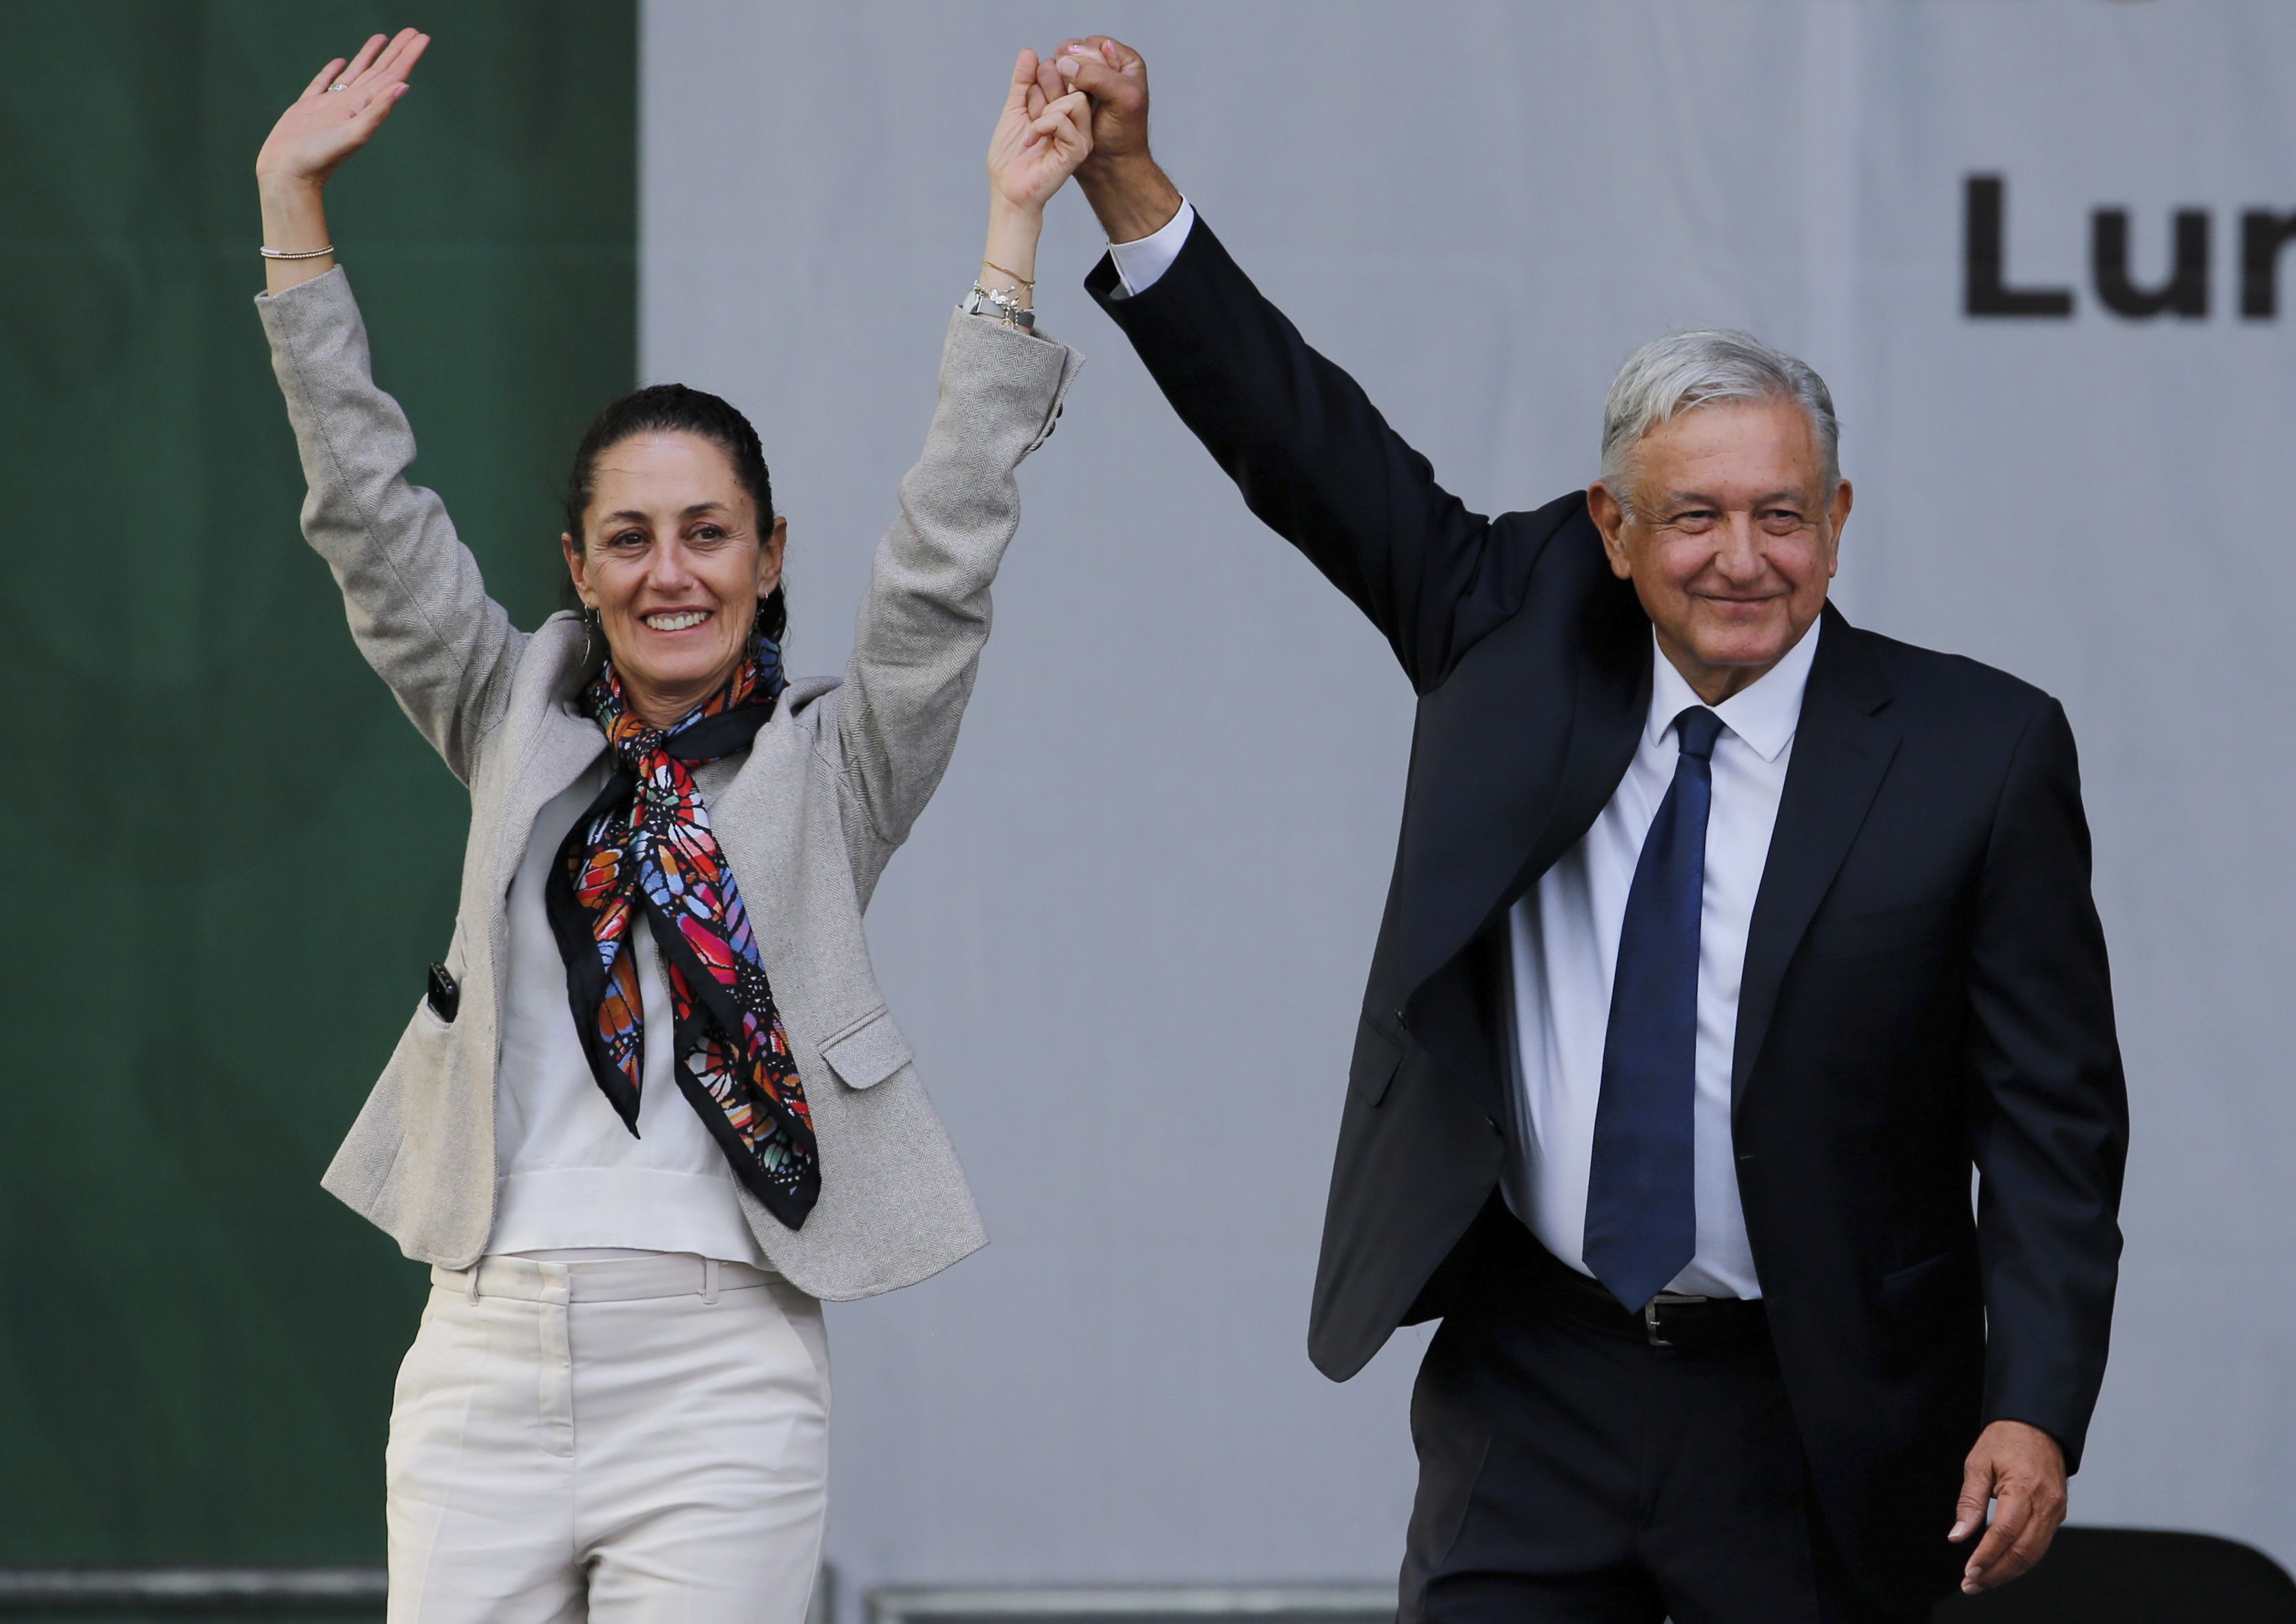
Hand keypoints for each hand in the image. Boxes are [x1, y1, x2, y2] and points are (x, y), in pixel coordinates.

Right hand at [255, 28, 428, 189]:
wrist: (287, 174)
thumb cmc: (319, 158)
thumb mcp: (354, 134)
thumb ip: (378, 111)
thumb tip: (403, 87)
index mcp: (364, 107)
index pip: (392, 76)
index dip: (407, 56)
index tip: (422, 37)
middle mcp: (352, 104)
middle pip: (380, 71)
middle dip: (397, 51)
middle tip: (413, 31)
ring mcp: (331, 106)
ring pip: (355, 73)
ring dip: (370, 56)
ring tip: (383, 38)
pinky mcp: (308, 108)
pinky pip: (324, 83)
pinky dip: (333, 71)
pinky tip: (340, 62)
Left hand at [986, 49, 1092, 215]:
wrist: (1007, 188)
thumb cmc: (1010, 156)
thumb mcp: (1014, 109)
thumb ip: (1022, 82)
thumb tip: (1029, 51)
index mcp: (1064, 110)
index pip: (1063, 73)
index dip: (1041, 78)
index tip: (1027, 103)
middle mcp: (1076, 121)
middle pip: (1074, 80)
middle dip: (1044, 91)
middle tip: (1029, 114)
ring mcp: (1080, 136)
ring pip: (1076, 99)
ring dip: (1046, 112)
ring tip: (1033, 132)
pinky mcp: (1078, 150)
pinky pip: (1065, 121)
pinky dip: (1043, 126)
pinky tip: (1032, 141)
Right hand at [1048, 37, 1151, 176]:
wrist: (1110, 166)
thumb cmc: (1123, 136)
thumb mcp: (1122, 99)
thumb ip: (1098, 76)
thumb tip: (1066, 63)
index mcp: (1123, 61)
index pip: (1092, 44)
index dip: (1083, 62)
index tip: (1085, 86)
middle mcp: (1102, 67)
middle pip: (1070, 52)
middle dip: (1067, 74)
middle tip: (1075, 96)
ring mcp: (1082, 83)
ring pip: (1054, 67)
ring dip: (1054, 85)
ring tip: (1065, 105)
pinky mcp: (1066, 97)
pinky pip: (1046, 85)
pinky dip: (1046, 95)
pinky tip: (1054, 110)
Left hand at [1949, 1420, 2068, 1592]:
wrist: (2037, 1425)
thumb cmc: (2005, 1439)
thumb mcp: (1978, 1463)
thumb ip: (1969, 1502)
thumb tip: (1958, 1536)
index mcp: (2025, 1488)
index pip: (2006, 1533)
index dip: (1987, 1556)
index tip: (1969, 1572)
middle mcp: (2046, 1504)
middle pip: (2023, 1551)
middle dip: (1996, 1573)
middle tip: (1971, 1585)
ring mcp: (2056, 1511)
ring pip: (2034, 1554)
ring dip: (2008, 1572)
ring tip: (1982, 1581)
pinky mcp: (2057, 1514)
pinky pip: (2040, 1545)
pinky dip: (2020, 1560)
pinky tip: (2000, 1566)